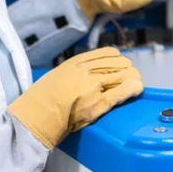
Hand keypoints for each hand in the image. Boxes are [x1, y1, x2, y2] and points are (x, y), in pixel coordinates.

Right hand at [8, 47, 142, 148]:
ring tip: (136, 84)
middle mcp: (86, 70)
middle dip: (129, 69)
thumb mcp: (59, 74)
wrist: (34, 117)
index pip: (108, 53)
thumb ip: (78, 70)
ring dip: (133, 78)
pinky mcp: (97, 103)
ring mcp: (93, 86)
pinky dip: (132, 89)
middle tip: (132, 77)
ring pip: (123, 75)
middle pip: (119, 63)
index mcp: (76, 62)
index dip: (119, 59)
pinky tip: (138, 88)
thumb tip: (95, 70)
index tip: (122, 66)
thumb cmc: (43, 99)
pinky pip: (121, 92)